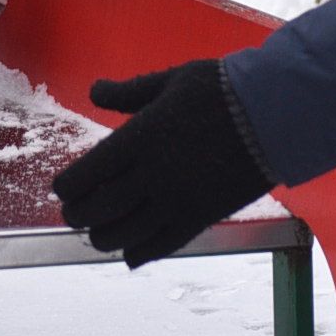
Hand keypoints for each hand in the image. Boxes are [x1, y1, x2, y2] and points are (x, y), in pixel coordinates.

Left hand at [52, 59, 276, 266]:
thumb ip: (129, 92)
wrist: (274, 114)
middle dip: (78, 215)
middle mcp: (153, 173)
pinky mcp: (201, 217)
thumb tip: (94, 91)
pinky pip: (162, 245)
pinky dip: (140, 254)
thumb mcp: (171, 80)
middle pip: (100, 207)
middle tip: (72, 215)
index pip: (88, 173)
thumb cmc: (222, 89)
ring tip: (97, 234)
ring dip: (104, 238)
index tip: (61, 188)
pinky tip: (130, 255)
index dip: (68, 186)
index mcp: (140, 137)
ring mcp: (177, 199)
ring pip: (126, 233)